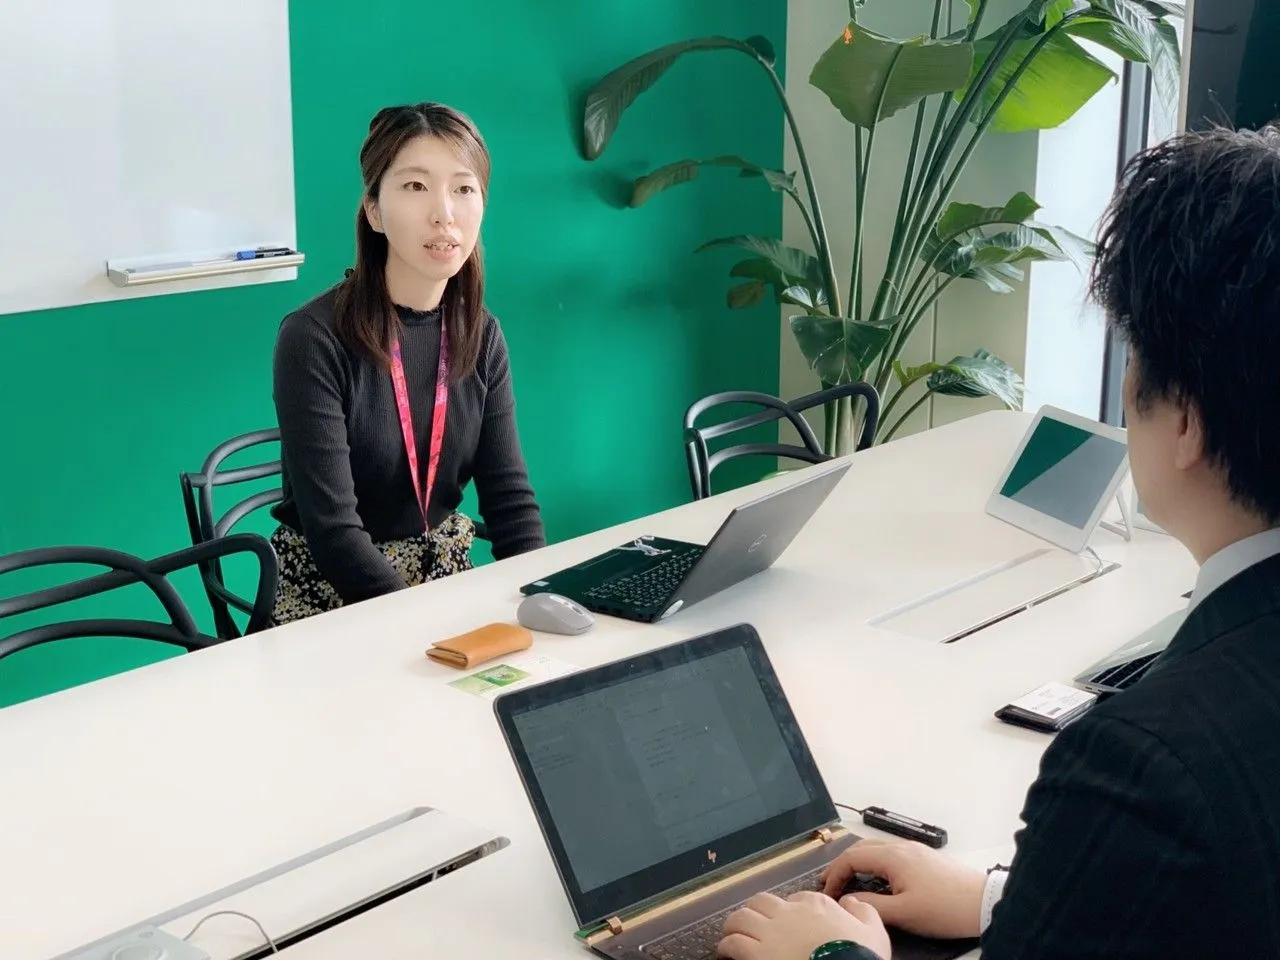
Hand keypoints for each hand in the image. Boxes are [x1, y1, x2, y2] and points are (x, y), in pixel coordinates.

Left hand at [717, 890, 890, 959]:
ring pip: (741, 918)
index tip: (787, 924)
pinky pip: (732, 942)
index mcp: (815, 905)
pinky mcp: (756, 952)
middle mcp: (788, 913)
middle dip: (755, 913)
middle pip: (761, 903)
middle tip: (753, 926)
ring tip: (733, 936)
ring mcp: (770, 932)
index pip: (794, 900)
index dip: (789, 912)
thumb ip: (863, 911)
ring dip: (735, 927)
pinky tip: (726, 953)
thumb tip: (852, 902)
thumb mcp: (874, 930)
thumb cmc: (860, 956)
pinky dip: (726, 946)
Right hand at [821, 839, 985, 939]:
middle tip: (831, 883)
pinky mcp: (925, 858)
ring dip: (859, 864)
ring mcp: (914, 850)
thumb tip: (849, 901)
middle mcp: (902, 847)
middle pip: (861, 848)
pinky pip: (891, 855)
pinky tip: (878, 881)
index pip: (851, 857)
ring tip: (850, 882)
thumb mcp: (903, 913)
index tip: (828, 891)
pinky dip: (875, 865)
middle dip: (842, 865)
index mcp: (893, 856)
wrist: (983, 903)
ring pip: (876, 850)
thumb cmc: (945, 908)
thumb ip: (872, 906)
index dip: (834, 874)